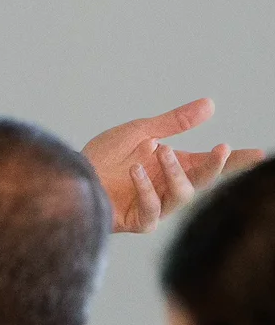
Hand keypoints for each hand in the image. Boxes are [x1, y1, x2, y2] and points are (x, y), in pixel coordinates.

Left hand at [83, 99, 264, 232]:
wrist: (69, 175)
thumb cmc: (102, 156)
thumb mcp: (139, 132)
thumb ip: (174, 122)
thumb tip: (210, 104)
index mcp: (173, 165)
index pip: (210, 163)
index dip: (236, 160)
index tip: (261, 154)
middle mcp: (169, 186)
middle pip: (203, 179)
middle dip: (215, 165)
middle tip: (221, 149)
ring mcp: (156, 204)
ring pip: (182, 194)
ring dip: (175, 172)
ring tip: (162, 150)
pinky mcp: (139, 220)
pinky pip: (152, 209)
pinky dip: (146, 188)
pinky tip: (135, 170)